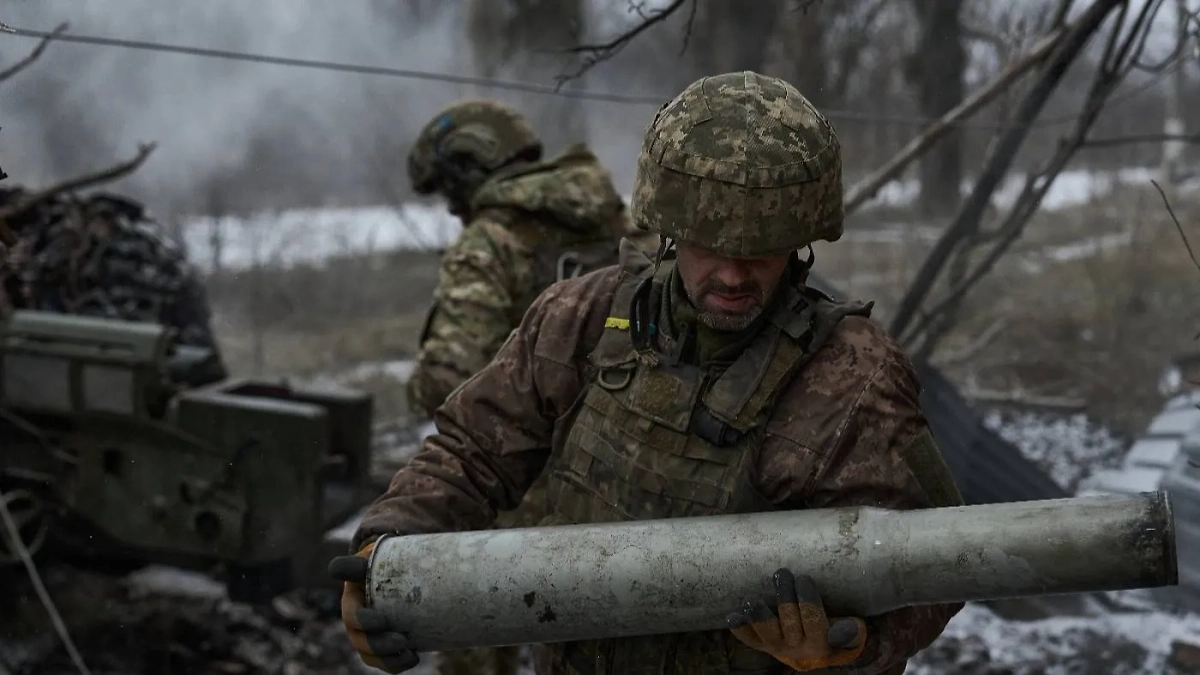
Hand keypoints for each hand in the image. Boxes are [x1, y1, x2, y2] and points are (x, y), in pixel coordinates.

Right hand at [328, 541, 419, 672]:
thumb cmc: (379, 566)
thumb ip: (355, 564)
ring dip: (388, 659)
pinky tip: (413, 658)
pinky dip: (397, 665)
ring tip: (410, 654)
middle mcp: (355, 622)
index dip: (363, 620)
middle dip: (379, 644)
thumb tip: (333, 569)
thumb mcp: (369, 560)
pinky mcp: (378, 646)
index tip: (381, 621)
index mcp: (352, 600)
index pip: (351, 613)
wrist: (390, 577)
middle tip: (401, 640)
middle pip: (360, 640)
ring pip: (370, 656)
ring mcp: (365, 636)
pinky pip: (383, 663)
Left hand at [727, 568, 867, 671]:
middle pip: (789, 622)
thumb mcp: (848, 632)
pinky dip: (740, 629)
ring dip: (759, 616)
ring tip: (753, 600)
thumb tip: (851, 627)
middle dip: (784, 596)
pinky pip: (749, 639)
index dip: (808, 600)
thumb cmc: (833, 630)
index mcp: (821, 643)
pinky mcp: (762, 644)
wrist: (814, 651)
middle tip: (782, 574)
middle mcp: (797, 647)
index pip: (814, 621)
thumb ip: (849, 630)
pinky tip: (732, 616)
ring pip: (767, 633)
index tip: (805, 578)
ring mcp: (777, 646)